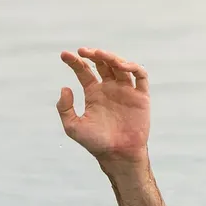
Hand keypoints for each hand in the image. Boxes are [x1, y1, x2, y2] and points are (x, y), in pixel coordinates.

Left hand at [56, 47, 150, 163]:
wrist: (118, 155)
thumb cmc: (95, 143)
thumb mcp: (73, 127)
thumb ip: (65, 108)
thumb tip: (65, 88)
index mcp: (94, 93)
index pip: (84, 71)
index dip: (75, 62)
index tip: (65, 55)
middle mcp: (109, 89)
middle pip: (102, 64)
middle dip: (93, 55)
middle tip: (82, 51)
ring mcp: (125, 91)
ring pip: (120, 66)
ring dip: (110, 57)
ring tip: (100, 54)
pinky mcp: (141, 96)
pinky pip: (140, 76)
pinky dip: (133, 66)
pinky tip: (121, 65)